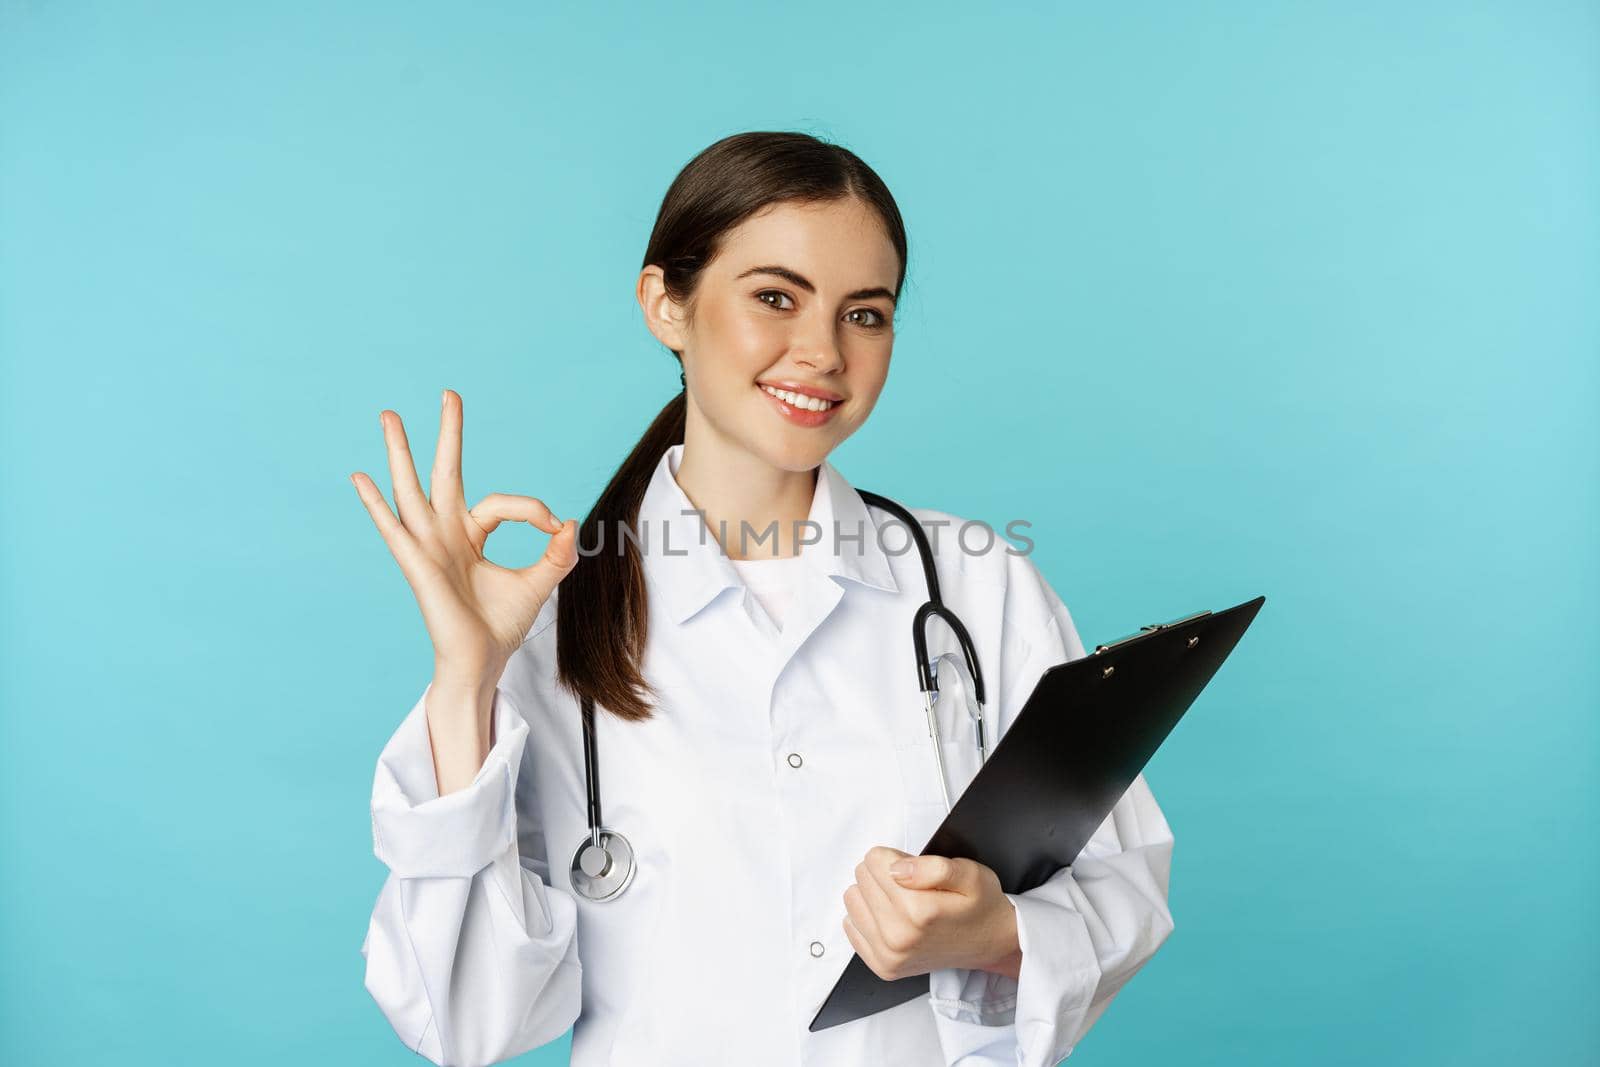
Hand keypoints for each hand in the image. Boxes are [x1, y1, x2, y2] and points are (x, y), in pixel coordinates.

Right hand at [350, 389, 579, 684]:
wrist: (483, 661)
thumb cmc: (501, 625)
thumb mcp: (539, 582)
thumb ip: (556, 553)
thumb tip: (570, 523)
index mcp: (471, 535)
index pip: (501, 504)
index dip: (532, 510)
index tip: (555, 527)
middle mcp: (446, 534)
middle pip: (444, 473)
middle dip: (448, 433)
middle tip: (449, 394)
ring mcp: (428, 547)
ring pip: (411, 489)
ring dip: (399, 452)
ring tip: (389, 416)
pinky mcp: (417, 565)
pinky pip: (394, 530)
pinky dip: (375, 505)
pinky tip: (359, 478)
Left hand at [842, 846, 1021, 981]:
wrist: (989, 942)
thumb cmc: (978, 906)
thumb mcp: (969, 873)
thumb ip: (933, 867)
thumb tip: (896, 869)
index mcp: (919, 911)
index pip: (875, 861)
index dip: (895, 857)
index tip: (913, 868)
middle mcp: (900, 937)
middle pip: (862, 877)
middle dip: (884, 874)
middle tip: (913, 886)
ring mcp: (889, 956)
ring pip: (853, 899)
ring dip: (874, 894)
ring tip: (903, 901)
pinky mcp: (882, 966)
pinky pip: (850, 925)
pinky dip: (868, 916)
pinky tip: (892, 918)